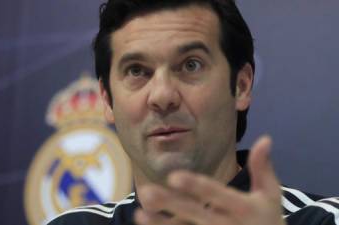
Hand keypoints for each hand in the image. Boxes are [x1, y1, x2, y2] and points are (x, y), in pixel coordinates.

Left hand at [134, 135, 285, 224]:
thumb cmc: (269, 221)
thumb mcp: (271, 196)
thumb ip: (263, 168)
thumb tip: (264, 138)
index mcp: (244, 208)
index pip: (216, 194)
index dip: (195, 186)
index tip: (173, 177)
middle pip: (194, 213)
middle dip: (170, 203)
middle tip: (147, 192)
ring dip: (162, 223)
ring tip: (140, 213)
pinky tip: (147, 224)